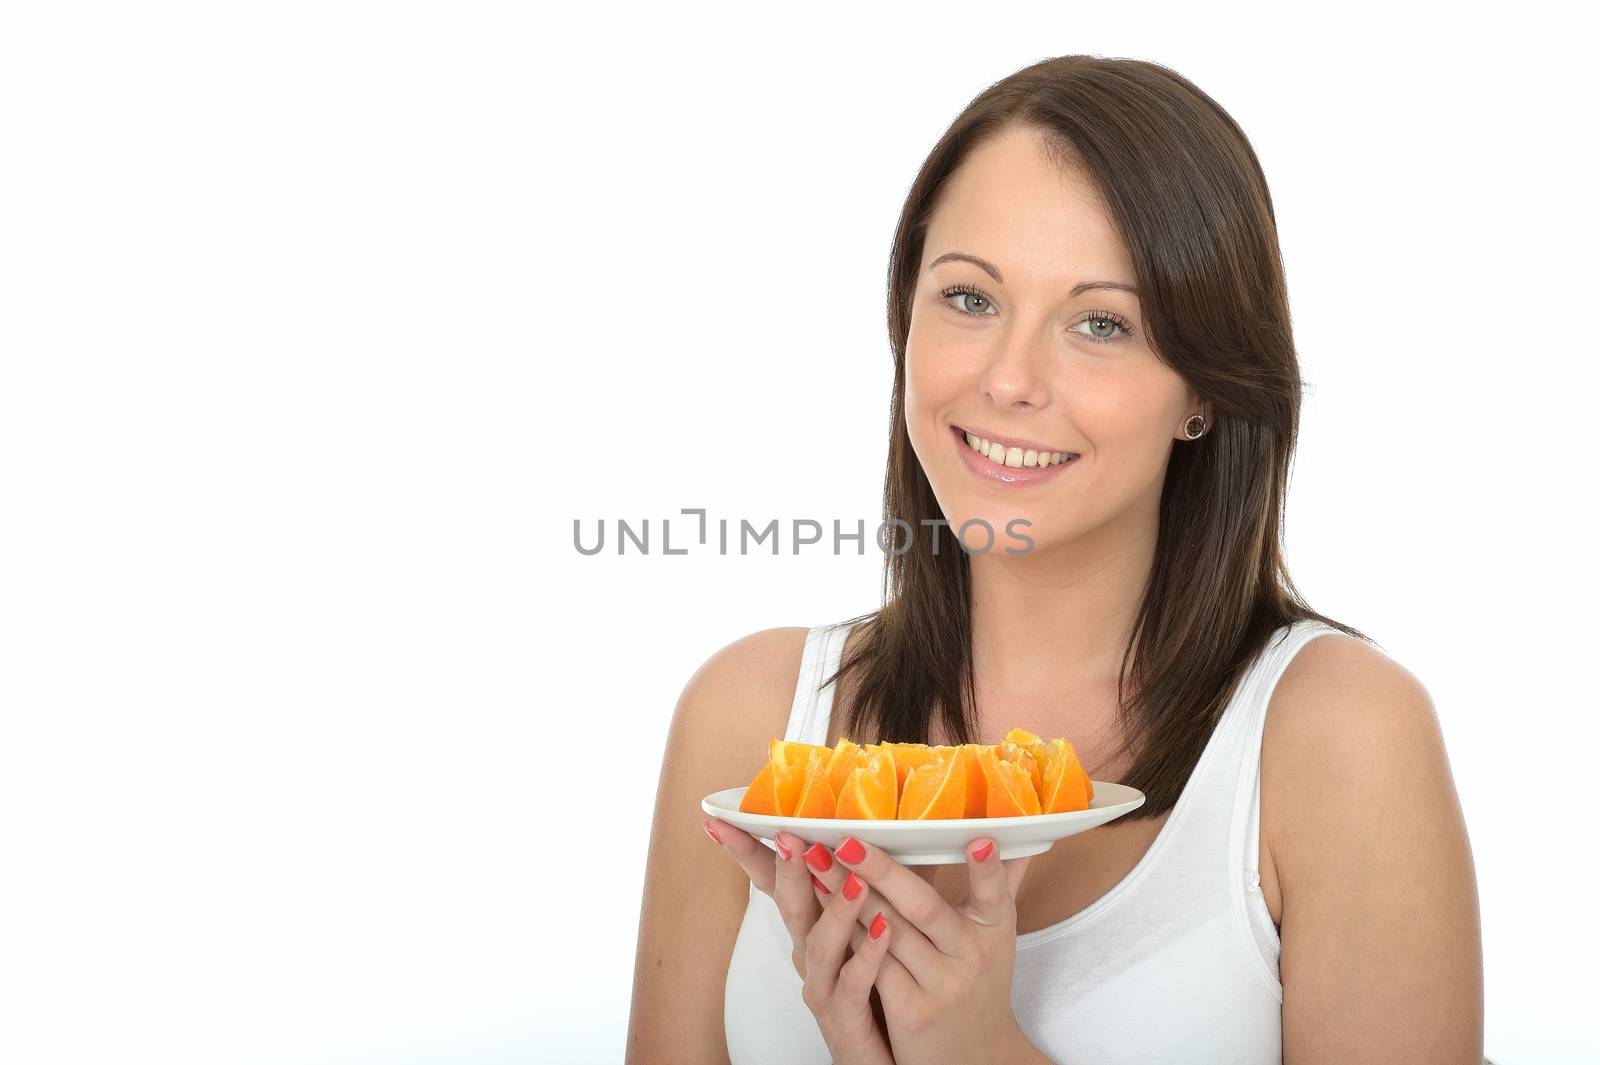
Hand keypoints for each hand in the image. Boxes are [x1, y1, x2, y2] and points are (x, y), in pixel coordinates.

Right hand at [706, 818, 896, 1064]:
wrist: (883, 1056)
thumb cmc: (877, 984)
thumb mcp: (873, 921)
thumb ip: (875, 880)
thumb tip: (893, 824)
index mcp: (810, 926)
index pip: (774, 881)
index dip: (750, 852)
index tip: (724, 820)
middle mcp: (807, 954)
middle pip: (790, 906)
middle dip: (787, 870)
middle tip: (787, 837)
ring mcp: (822, 986)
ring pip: (819, 945)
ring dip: (835, 910)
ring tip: (852, 880)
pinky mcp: (844, 1019)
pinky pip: (852, 985)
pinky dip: (866, 957)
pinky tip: (884, 931)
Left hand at [803, 833, 1039, 1064]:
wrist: (977, 1059)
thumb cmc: (982, 984)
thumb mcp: (998, 936)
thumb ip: (1002, 883)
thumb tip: (1020, 832)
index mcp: (994, 930)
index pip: (994, 893)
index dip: (988, 869)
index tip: (978, 839)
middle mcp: (970, 957)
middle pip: (923, 907)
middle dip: (881, 870)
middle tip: (847, 841)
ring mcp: (940, 987)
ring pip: (889, 933)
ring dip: (849, 896)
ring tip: (819, 865)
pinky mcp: (911, 1012)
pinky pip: (874, 967)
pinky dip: (850, 936)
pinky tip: (824, 911)